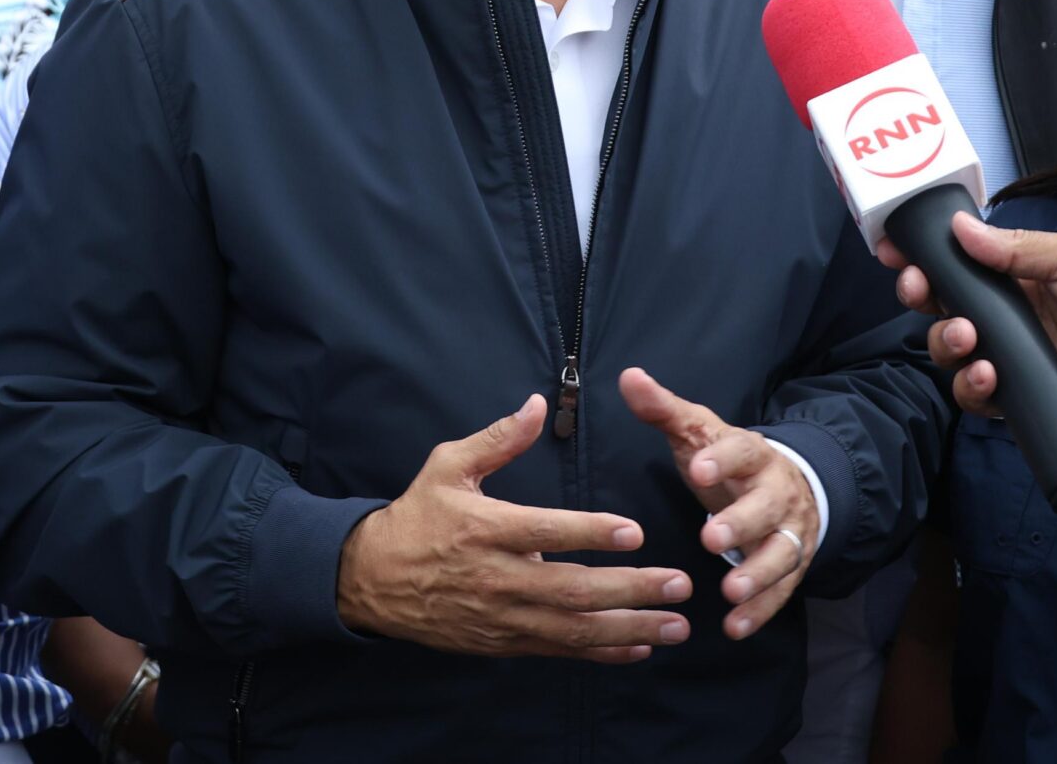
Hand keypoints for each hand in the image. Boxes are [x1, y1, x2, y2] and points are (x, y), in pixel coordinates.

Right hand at [335, 394, 692, 662]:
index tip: (635, 532)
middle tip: (682, 585)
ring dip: (630, 628)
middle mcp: (498, 577)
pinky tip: (639, 646)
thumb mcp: (447, 466)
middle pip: (573, 589)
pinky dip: (602, 651)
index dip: (591, 533)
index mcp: (486, 529)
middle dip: (632, 589)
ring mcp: (503, 616)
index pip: (546, 533)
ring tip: (677, 625)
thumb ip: (497, 439)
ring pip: (574, 629)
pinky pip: (560, 651)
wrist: (374, 579)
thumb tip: (535, 404)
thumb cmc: (418, 515)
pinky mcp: (504, 641)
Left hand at [618, 367, 814, 640]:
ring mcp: (790, 530)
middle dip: (741, 523)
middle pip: (765, 507)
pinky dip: (761, 610)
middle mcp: (778, 491)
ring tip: (730, 590)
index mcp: (752, 453)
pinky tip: (736, 627)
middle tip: (711, 540)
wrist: (790, 483)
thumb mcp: (698, 431)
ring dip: (758, 574)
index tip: (698, 468)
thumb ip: (663, 409)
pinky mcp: (792, 565)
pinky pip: (781, 590)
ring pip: (781, 553)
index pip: (741, 451)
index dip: (722, 460)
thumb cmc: (727, 459)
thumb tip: (628, 376)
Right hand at [878, 211, 1056, 441]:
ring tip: (969, 336)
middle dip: (920, 295)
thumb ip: (1019, 247)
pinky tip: (989, 374)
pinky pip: (975, 396)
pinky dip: (972, 385)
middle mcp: (1011, 316)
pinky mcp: (1022, 397)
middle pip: (942, 306)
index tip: (895, 249)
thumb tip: (961, 228)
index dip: (924, 256)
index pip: (959, 262)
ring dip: (945, 340)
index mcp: (1021, 275)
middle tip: (920, 290)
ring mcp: (1014, 357)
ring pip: (950, 350)